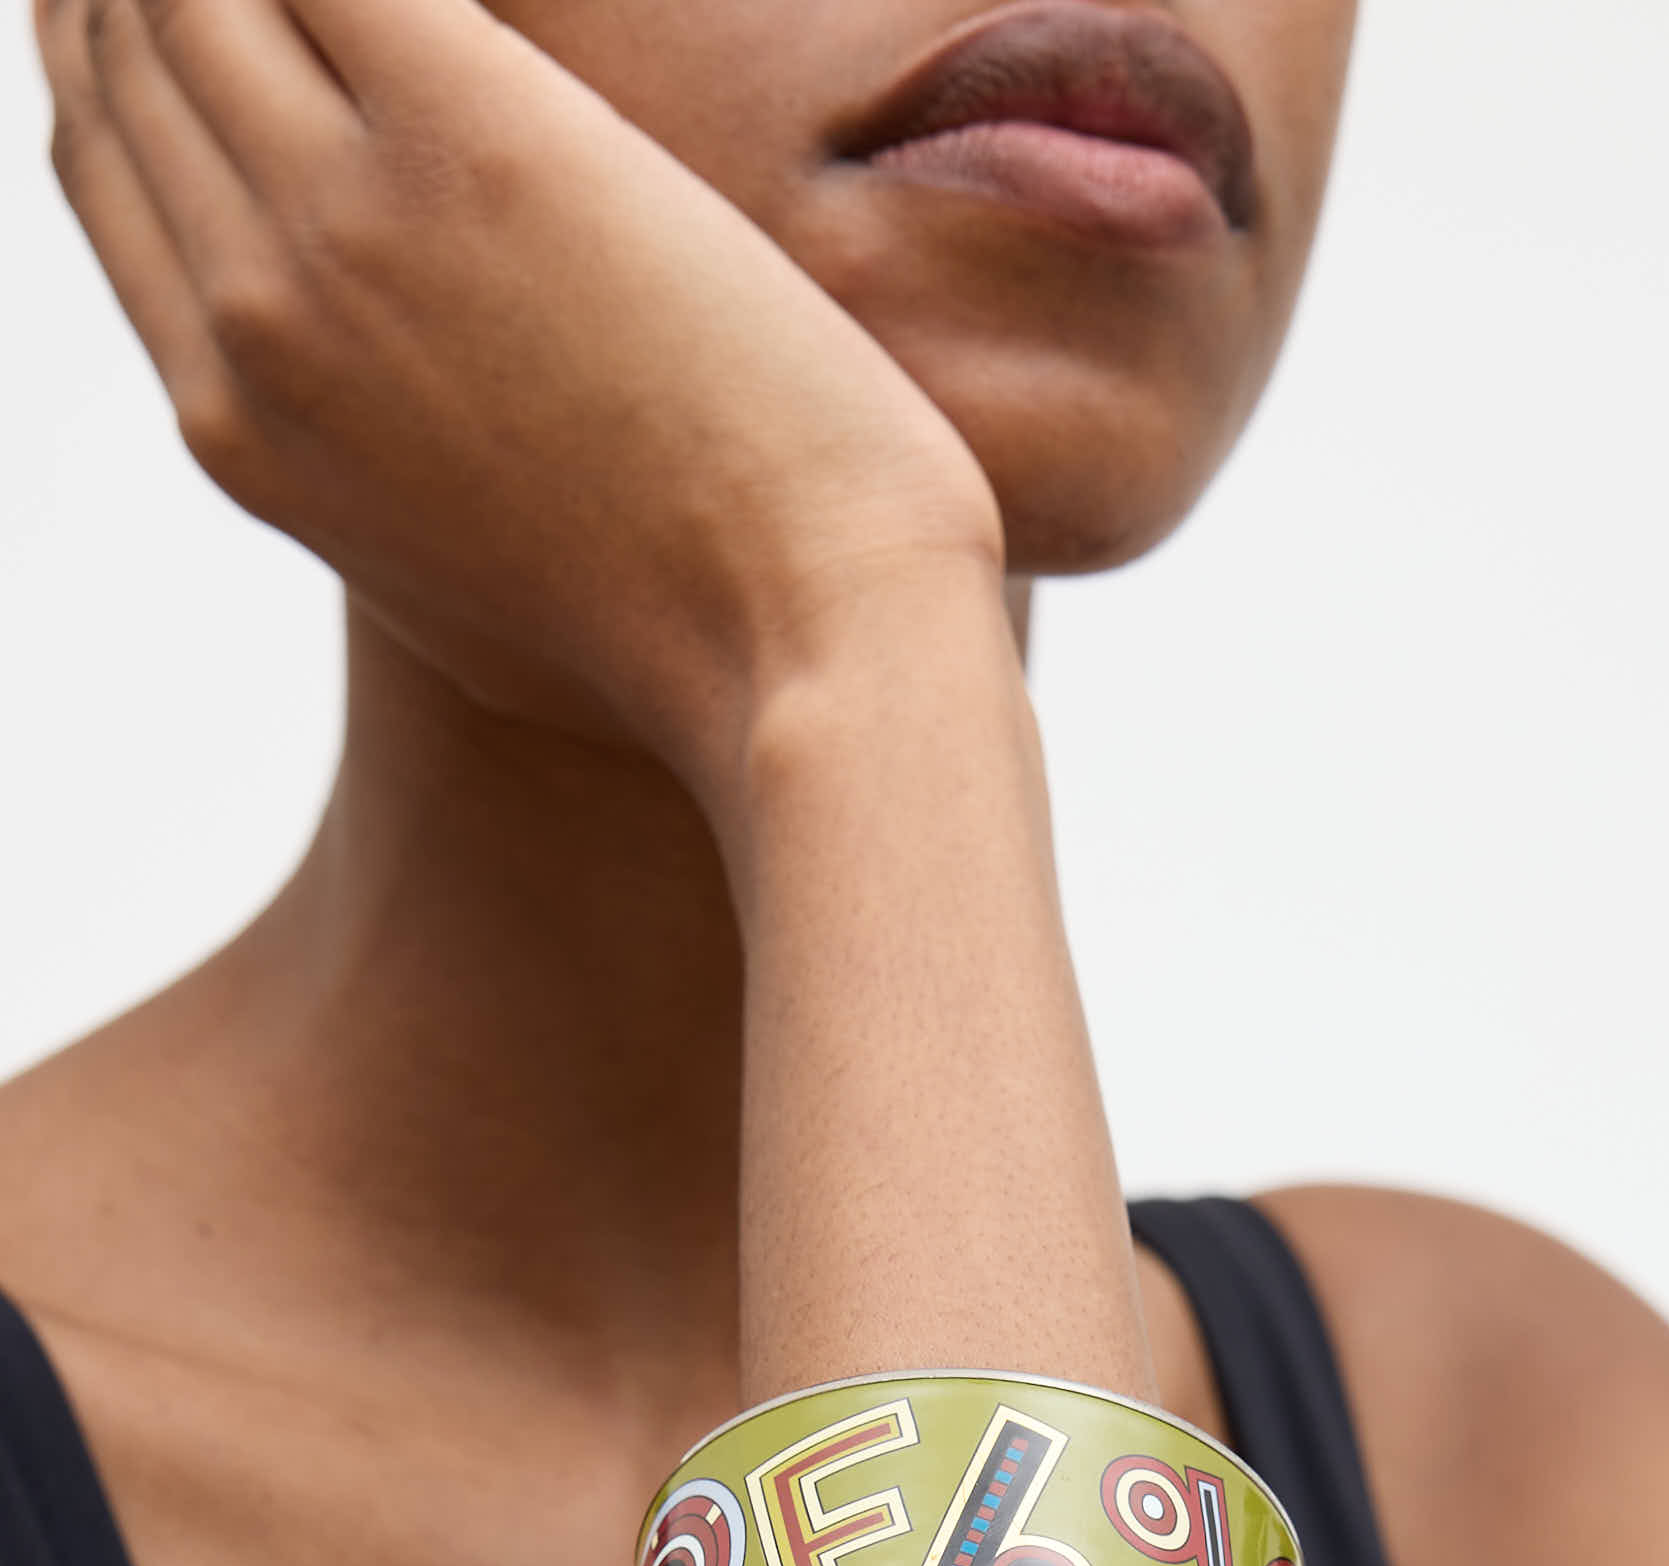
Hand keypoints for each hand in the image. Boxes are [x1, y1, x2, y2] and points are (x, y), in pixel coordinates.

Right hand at [35, 0, 1003, 797]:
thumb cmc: (695, 641)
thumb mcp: (472, 600)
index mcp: (241, 425)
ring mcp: (341, 215)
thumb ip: (379, 483)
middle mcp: (254, 312)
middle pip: (137, 45)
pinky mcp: (466, 126)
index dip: (121, 38)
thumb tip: (376, 438)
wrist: (808, 645)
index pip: (104, 160)